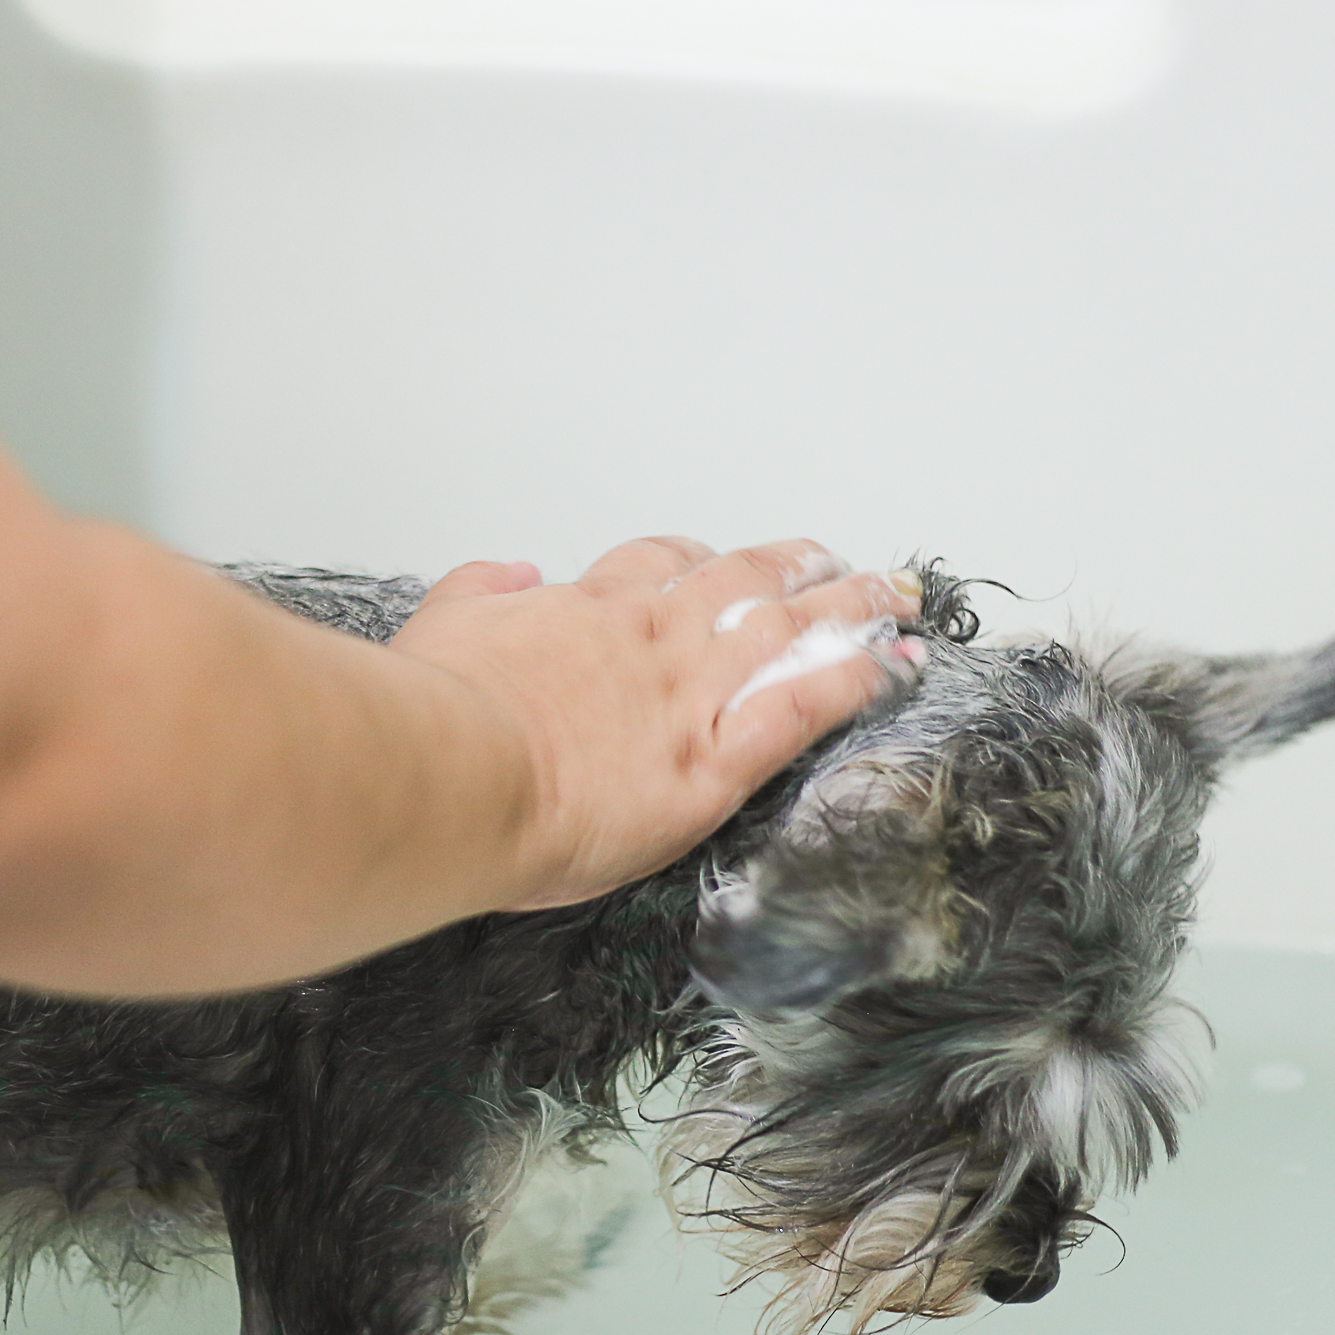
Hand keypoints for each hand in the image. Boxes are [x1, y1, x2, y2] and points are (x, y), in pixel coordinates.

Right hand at [386, 538, 925, 910]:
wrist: (454, 774)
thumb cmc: (436, 718)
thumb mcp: (439, 628)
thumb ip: (478, 592)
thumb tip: (507, 573)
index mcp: (584, 611)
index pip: (657, 567)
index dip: (699, 561)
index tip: (720, 562)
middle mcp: (651, 636)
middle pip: (742, 580)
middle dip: (795, 567)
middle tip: (832, 560)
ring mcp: (691, 692)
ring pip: (791, 628)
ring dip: (848, 606)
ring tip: (891, 598)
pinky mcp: (718, 759)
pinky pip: (810, 704)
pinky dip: (863, 679)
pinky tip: (898, 668)